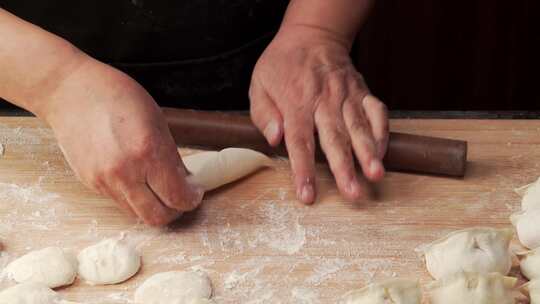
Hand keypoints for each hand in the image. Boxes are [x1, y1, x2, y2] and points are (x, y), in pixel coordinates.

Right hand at [38, 56, 203, 225]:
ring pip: (137, 213)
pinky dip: (133, 197)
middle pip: (157, 217)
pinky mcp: (90, 183)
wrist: (70, 92)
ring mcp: (105, 181)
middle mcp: (125, 172)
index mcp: (148, 152)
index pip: (177, 196)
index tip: (194, 193)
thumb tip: (183, 180)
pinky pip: (119, 201)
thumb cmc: (116, 96)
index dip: (191, 199)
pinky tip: (137, 179)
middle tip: (180, 197)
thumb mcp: (157, 122)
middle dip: (174, 211)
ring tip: (158, 188)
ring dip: (152, 206)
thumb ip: (170, 156)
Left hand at [249, 25, 388, 203]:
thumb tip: (275, 139)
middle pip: (335, 138)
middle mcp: (323, 100)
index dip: (303, 170)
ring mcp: (346, 95)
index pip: (299, 142)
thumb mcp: (259, 84)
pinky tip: (383, 153)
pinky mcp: (361, 91)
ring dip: (369, 153)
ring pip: (359, 127)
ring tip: (376, 175)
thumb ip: (264, 114)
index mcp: (295, 102)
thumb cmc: (282, 65)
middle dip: (345, 168)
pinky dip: (382, 132)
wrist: (311, 35)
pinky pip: (376, 111)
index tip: (308, 194)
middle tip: (353, 193)